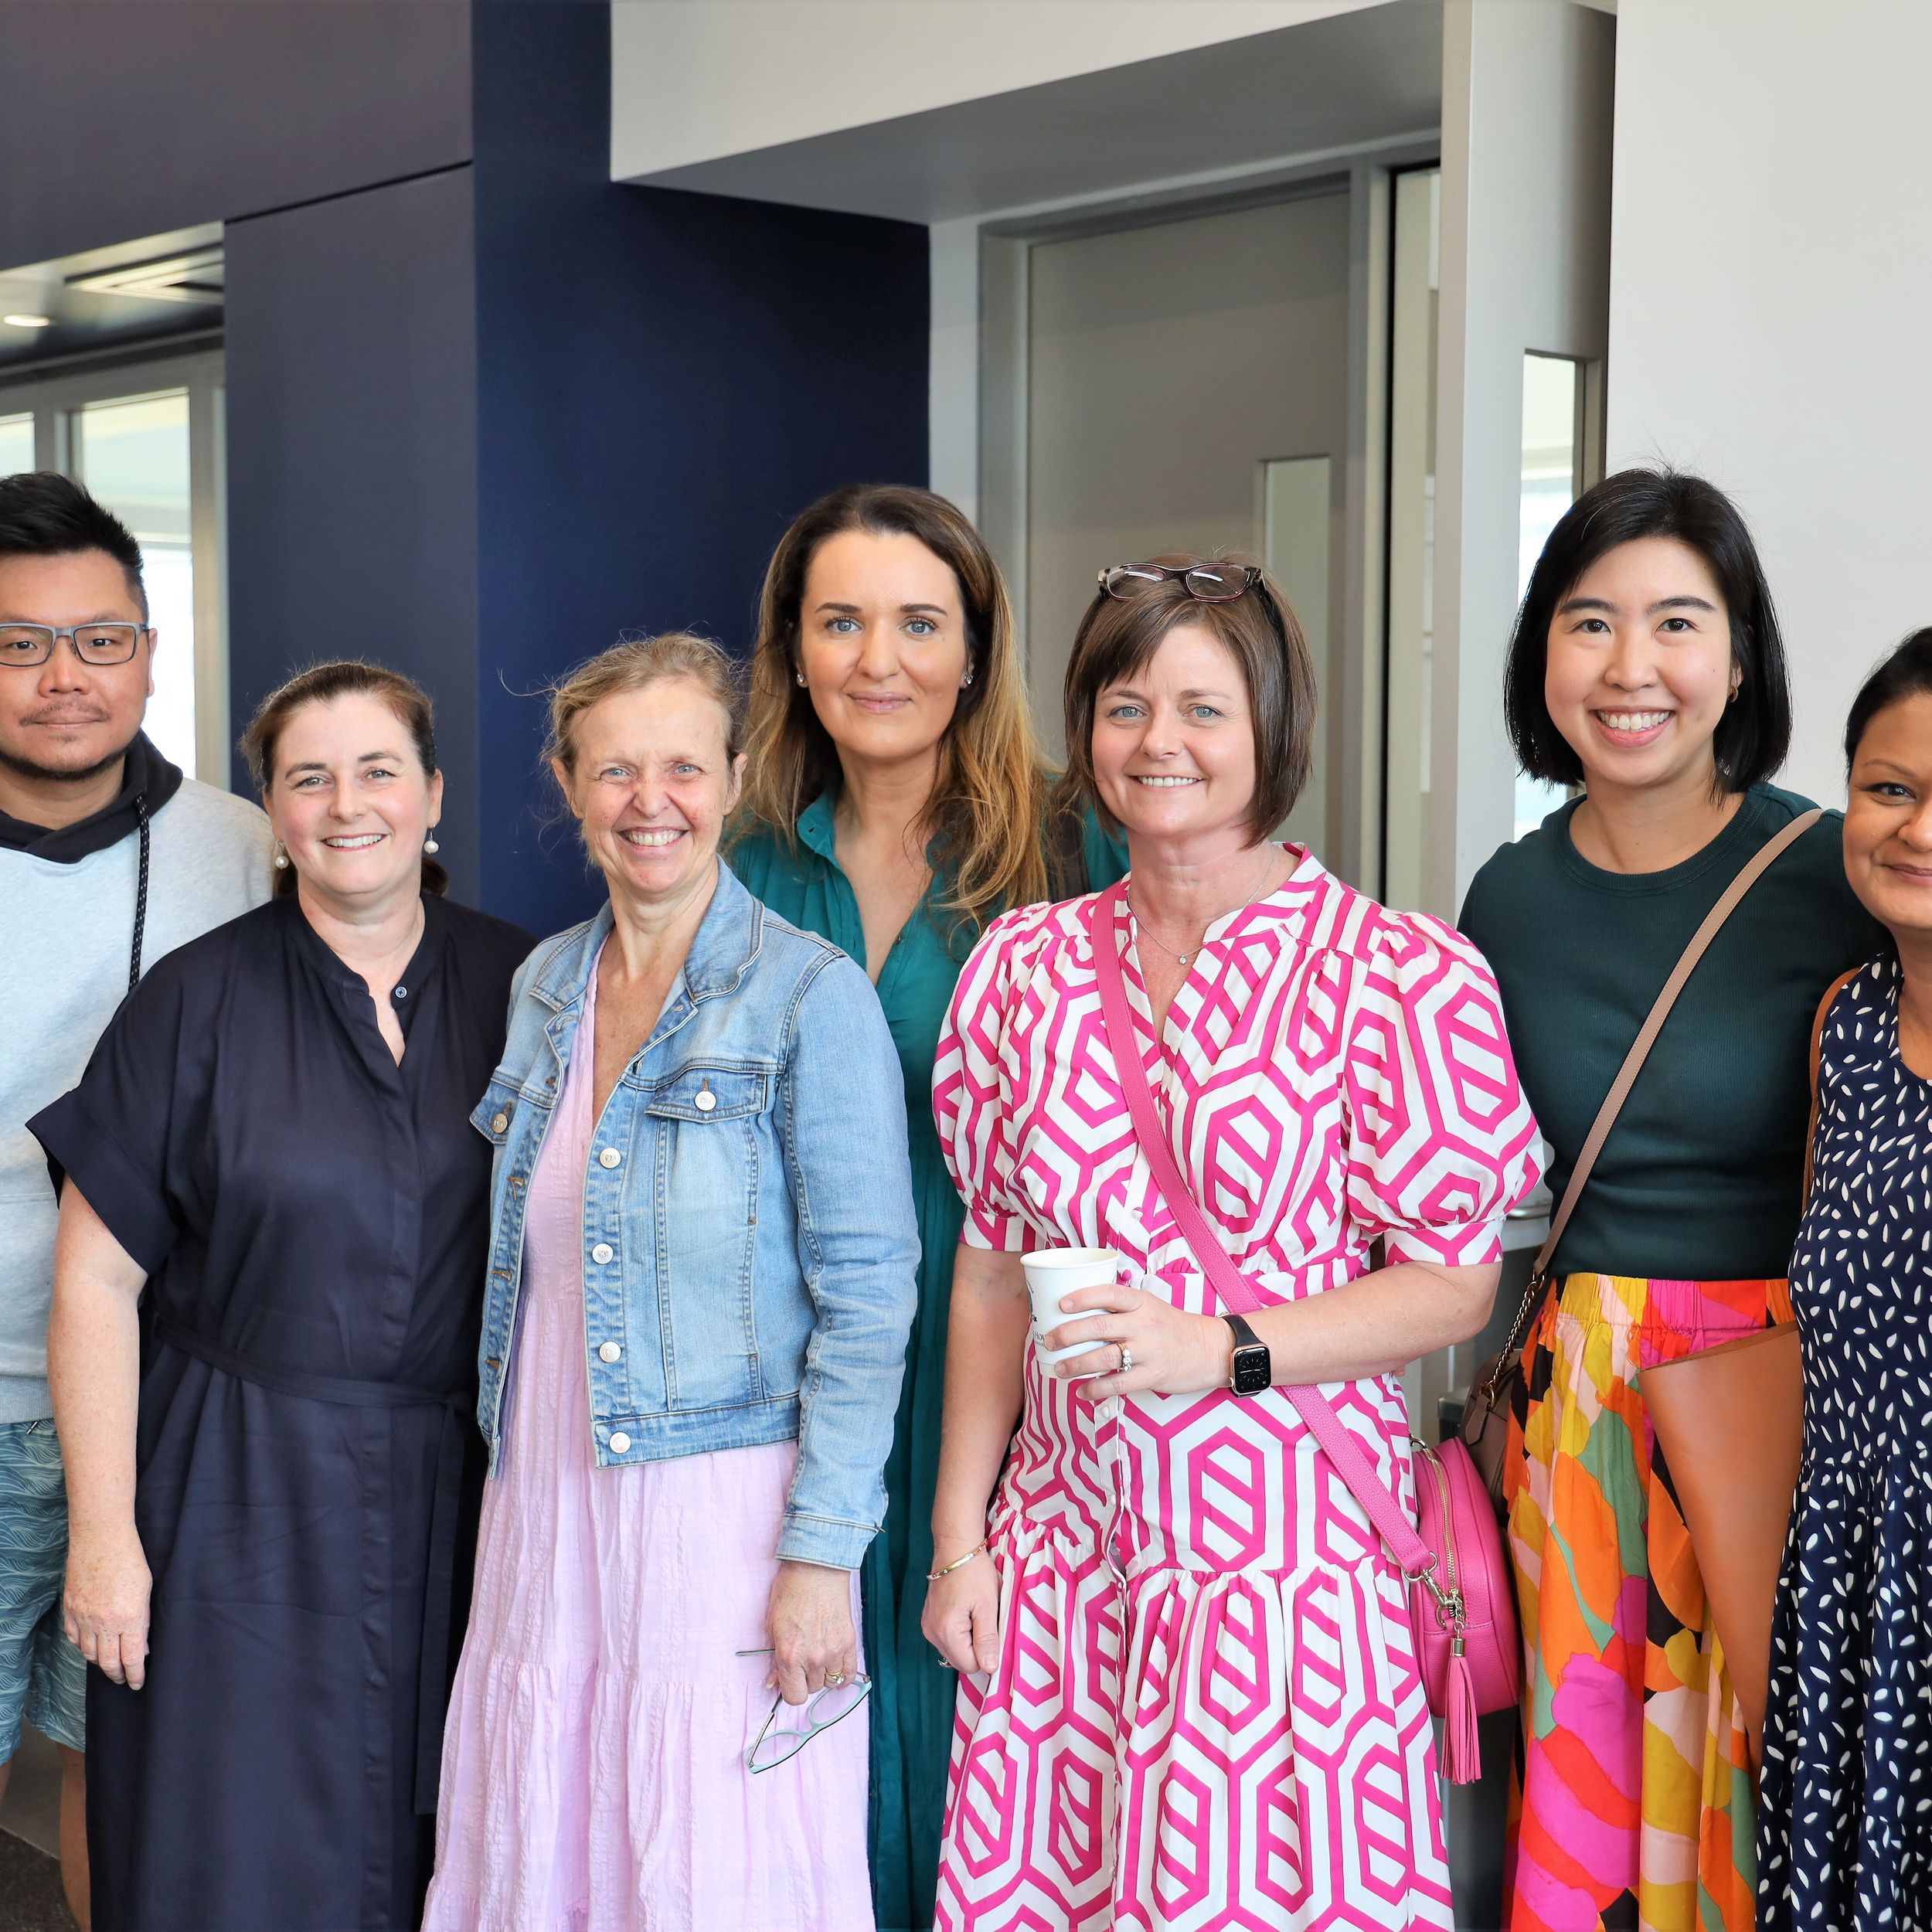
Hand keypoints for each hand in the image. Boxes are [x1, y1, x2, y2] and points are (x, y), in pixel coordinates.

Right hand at [65, 1529, 150, 1689]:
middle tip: (122, 1679)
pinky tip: (89, 1647)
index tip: (137, 1683)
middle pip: (108, 1661)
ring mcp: (84, 1617)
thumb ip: (143, 1621)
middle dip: (117, 1674)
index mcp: (129, 1618)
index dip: (134, 1675)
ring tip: (108, 1665)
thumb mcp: (146, 1590)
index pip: (131, 1658)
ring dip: (99, 1663)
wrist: (101, 1538)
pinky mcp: (70, 1610)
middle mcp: (104, 1623)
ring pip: (89, 1653)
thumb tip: (141, 1647)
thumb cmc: (131, 1559)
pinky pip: (73, 1638)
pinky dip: (82, 1647)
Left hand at [764, 1560, 857, 1705]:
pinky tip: (836, 1667)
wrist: (816, 1568)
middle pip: (812, 1689)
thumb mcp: (772, 1625)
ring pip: (830, 1682)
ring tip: (818, 1657)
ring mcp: (834, 1651)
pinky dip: (844, 1674)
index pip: (793, 1697)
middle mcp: (813, 1659)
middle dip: (805, 1678)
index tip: (789, 1680)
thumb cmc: (790, 1591)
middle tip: (801, 1661)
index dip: (790, 1689)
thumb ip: (775, 1658)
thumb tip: (774, 1680)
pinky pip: (850, 1672)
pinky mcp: (849, 1642)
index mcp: (789, 1656)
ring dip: (823, 1675)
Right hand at [921, 1544, 998, 1673]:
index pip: (970, 1666)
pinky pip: (947, 1639)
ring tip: (976, 1614)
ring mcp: (928, 1626)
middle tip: (985, 1620)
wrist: (956, 1548)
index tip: (993, 1630)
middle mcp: (931, 1634)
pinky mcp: (928, 1620)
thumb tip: (990, 1669)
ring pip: (954, 1651)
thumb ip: (987, 1639)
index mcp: (946, 1632)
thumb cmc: (974, 1573)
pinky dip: (959, 1633)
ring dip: (968, 1641)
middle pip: (960, 1661)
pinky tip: (966, 1612)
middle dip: (976, 1648)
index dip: (986, 1654)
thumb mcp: (988, 1606)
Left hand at [1043, 1277, 1233, 1401]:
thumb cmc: (1172, 1327)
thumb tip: (1080, 1311)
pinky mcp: (1152, 1375)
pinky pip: (1119, 1384)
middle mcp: (1143, 1324)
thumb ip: (1122, 1307)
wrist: (1209, 1349)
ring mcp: (1148, 1350)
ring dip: (1076, 1364)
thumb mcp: (1150, 1306)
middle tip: (1050, 1340)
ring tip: (1059, 1369)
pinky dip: (1096, 1390)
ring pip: (1104, 1357)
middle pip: (1099, 1325)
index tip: (1061, 1304)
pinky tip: (1082, 1392)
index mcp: (1141, 1302)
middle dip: (1069, 1334)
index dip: (1083, 1297)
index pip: (1108, 1293)